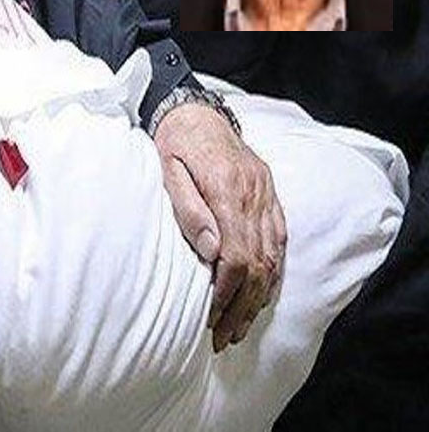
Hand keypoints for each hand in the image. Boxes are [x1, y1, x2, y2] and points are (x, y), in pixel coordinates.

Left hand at [154, 103, 286, 352]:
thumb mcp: (168, 170)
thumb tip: (210, 251)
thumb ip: (188, 209)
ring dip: (258, 296)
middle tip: (223, 337)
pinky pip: (279, 241)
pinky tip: (261, 294)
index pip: (237, 256)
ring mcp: (267, 197)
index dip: (226, 292)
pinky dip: (273, 272)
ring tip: (239, 326)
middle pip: (258, 265)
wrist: (196, 112)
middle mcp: (255, 197)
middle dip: (242, 307)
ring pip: (273, 257)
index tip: (211, 316)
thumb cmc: (174, 144)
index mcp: (228, 191)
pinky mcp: (271, 197)